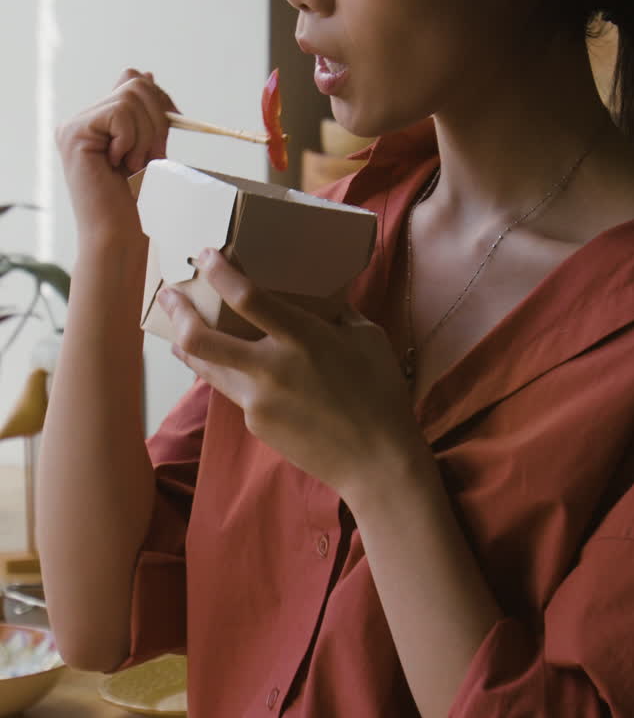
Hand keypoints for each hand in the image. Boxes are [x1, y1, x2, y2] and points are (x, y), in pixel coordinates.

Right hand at [56, 69, 176, 241]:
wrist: (119, 235)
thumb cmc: (137, 203)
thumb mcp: (147, 148)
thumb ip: (142, 114)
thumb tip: (145, 74)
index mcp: (96, 121)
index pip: (132, 80)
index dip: (159, 100)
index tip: (169, 128)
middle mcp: (80, 120)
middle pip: (135, 85)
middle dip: (157, 122)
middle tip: (151, 158)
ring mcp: (74, 126)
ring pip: (130, 99)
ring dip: (146, 137)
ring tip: (134, 166)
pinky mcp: (74, 133)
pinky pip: (120, 114)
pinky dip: (131, 141)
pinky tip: (119, 166)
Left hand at [157, 249, 423, 498]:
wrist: (376, 462)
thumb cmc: (381, 394)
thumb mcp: (367, 339)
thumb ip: (336, 313)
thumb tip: (319, 297)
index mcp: (303, 339)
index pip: (247, 298)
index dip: (220, 272)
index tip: (206, 255)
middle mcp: (271, 369)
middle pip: (201, 339)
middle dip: (179, 312)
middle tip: (169, 295)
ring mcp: (258, 401)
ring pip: (206, 368)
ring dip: (188, 346)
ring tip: (179, 333)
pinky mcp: (256, 424)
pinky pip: (237, 392)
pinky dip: (233, 376)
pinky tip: (237, 371)